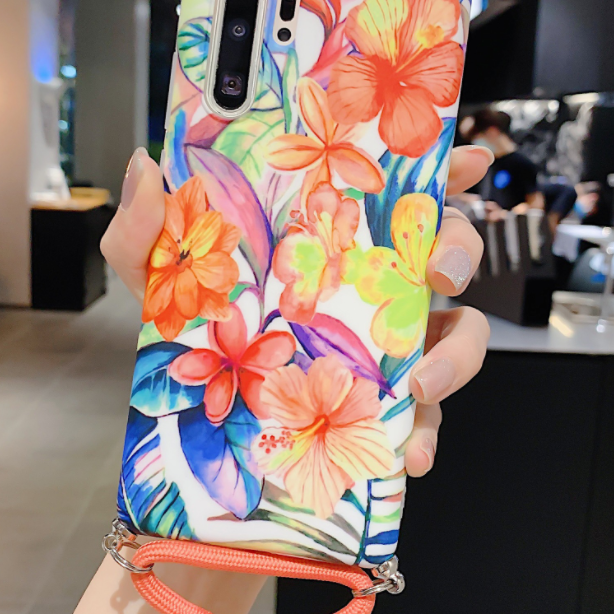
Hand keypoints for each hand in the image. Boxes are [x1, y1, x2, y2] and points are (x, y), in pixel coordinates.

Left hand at [101, 143, 491, 479]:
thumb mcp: (157, 279)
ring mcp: (386, 344)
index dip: (441, 170)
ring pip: (458, 335)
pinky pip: (429, 414)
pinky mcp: (386, 402)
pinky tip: (409, 455)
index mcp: (330, 244)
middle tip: (439, 271)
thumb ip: (146, 228)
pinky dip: (428, 433)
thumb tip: (146, 166)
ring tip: (423, 385)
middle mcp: (371, 287)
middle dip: (460, 252)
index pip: (395, 195)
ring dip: (458, 357)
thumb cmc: (186, 331)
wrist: (189, 419)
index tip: (467, 158)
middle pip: (445, 253)